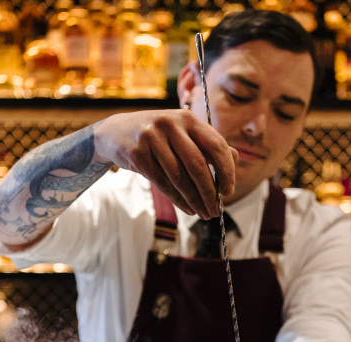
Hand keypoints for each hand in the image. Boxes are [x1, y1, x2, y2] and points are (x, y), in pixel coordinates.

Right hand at [93, 109, 237, 218]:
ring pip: (179, 176)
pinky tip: (187, 209)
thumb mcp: (182, 133)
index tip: (228, 192)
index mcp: (188, 118)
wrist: (115, 132)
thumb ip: (207, 144)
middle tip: (216, 210)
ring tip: (203, 213)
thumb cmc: (157, 136)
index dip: (226, 171)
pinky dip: (177, 199)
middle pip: (197, 164)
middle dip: (209, 192)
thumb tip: (235, 158)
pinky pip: (162, 183)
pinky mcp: (137, 153)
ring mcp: (152, 137)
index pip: (216, 145)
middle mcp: (171, 124)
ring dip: (194, 199)